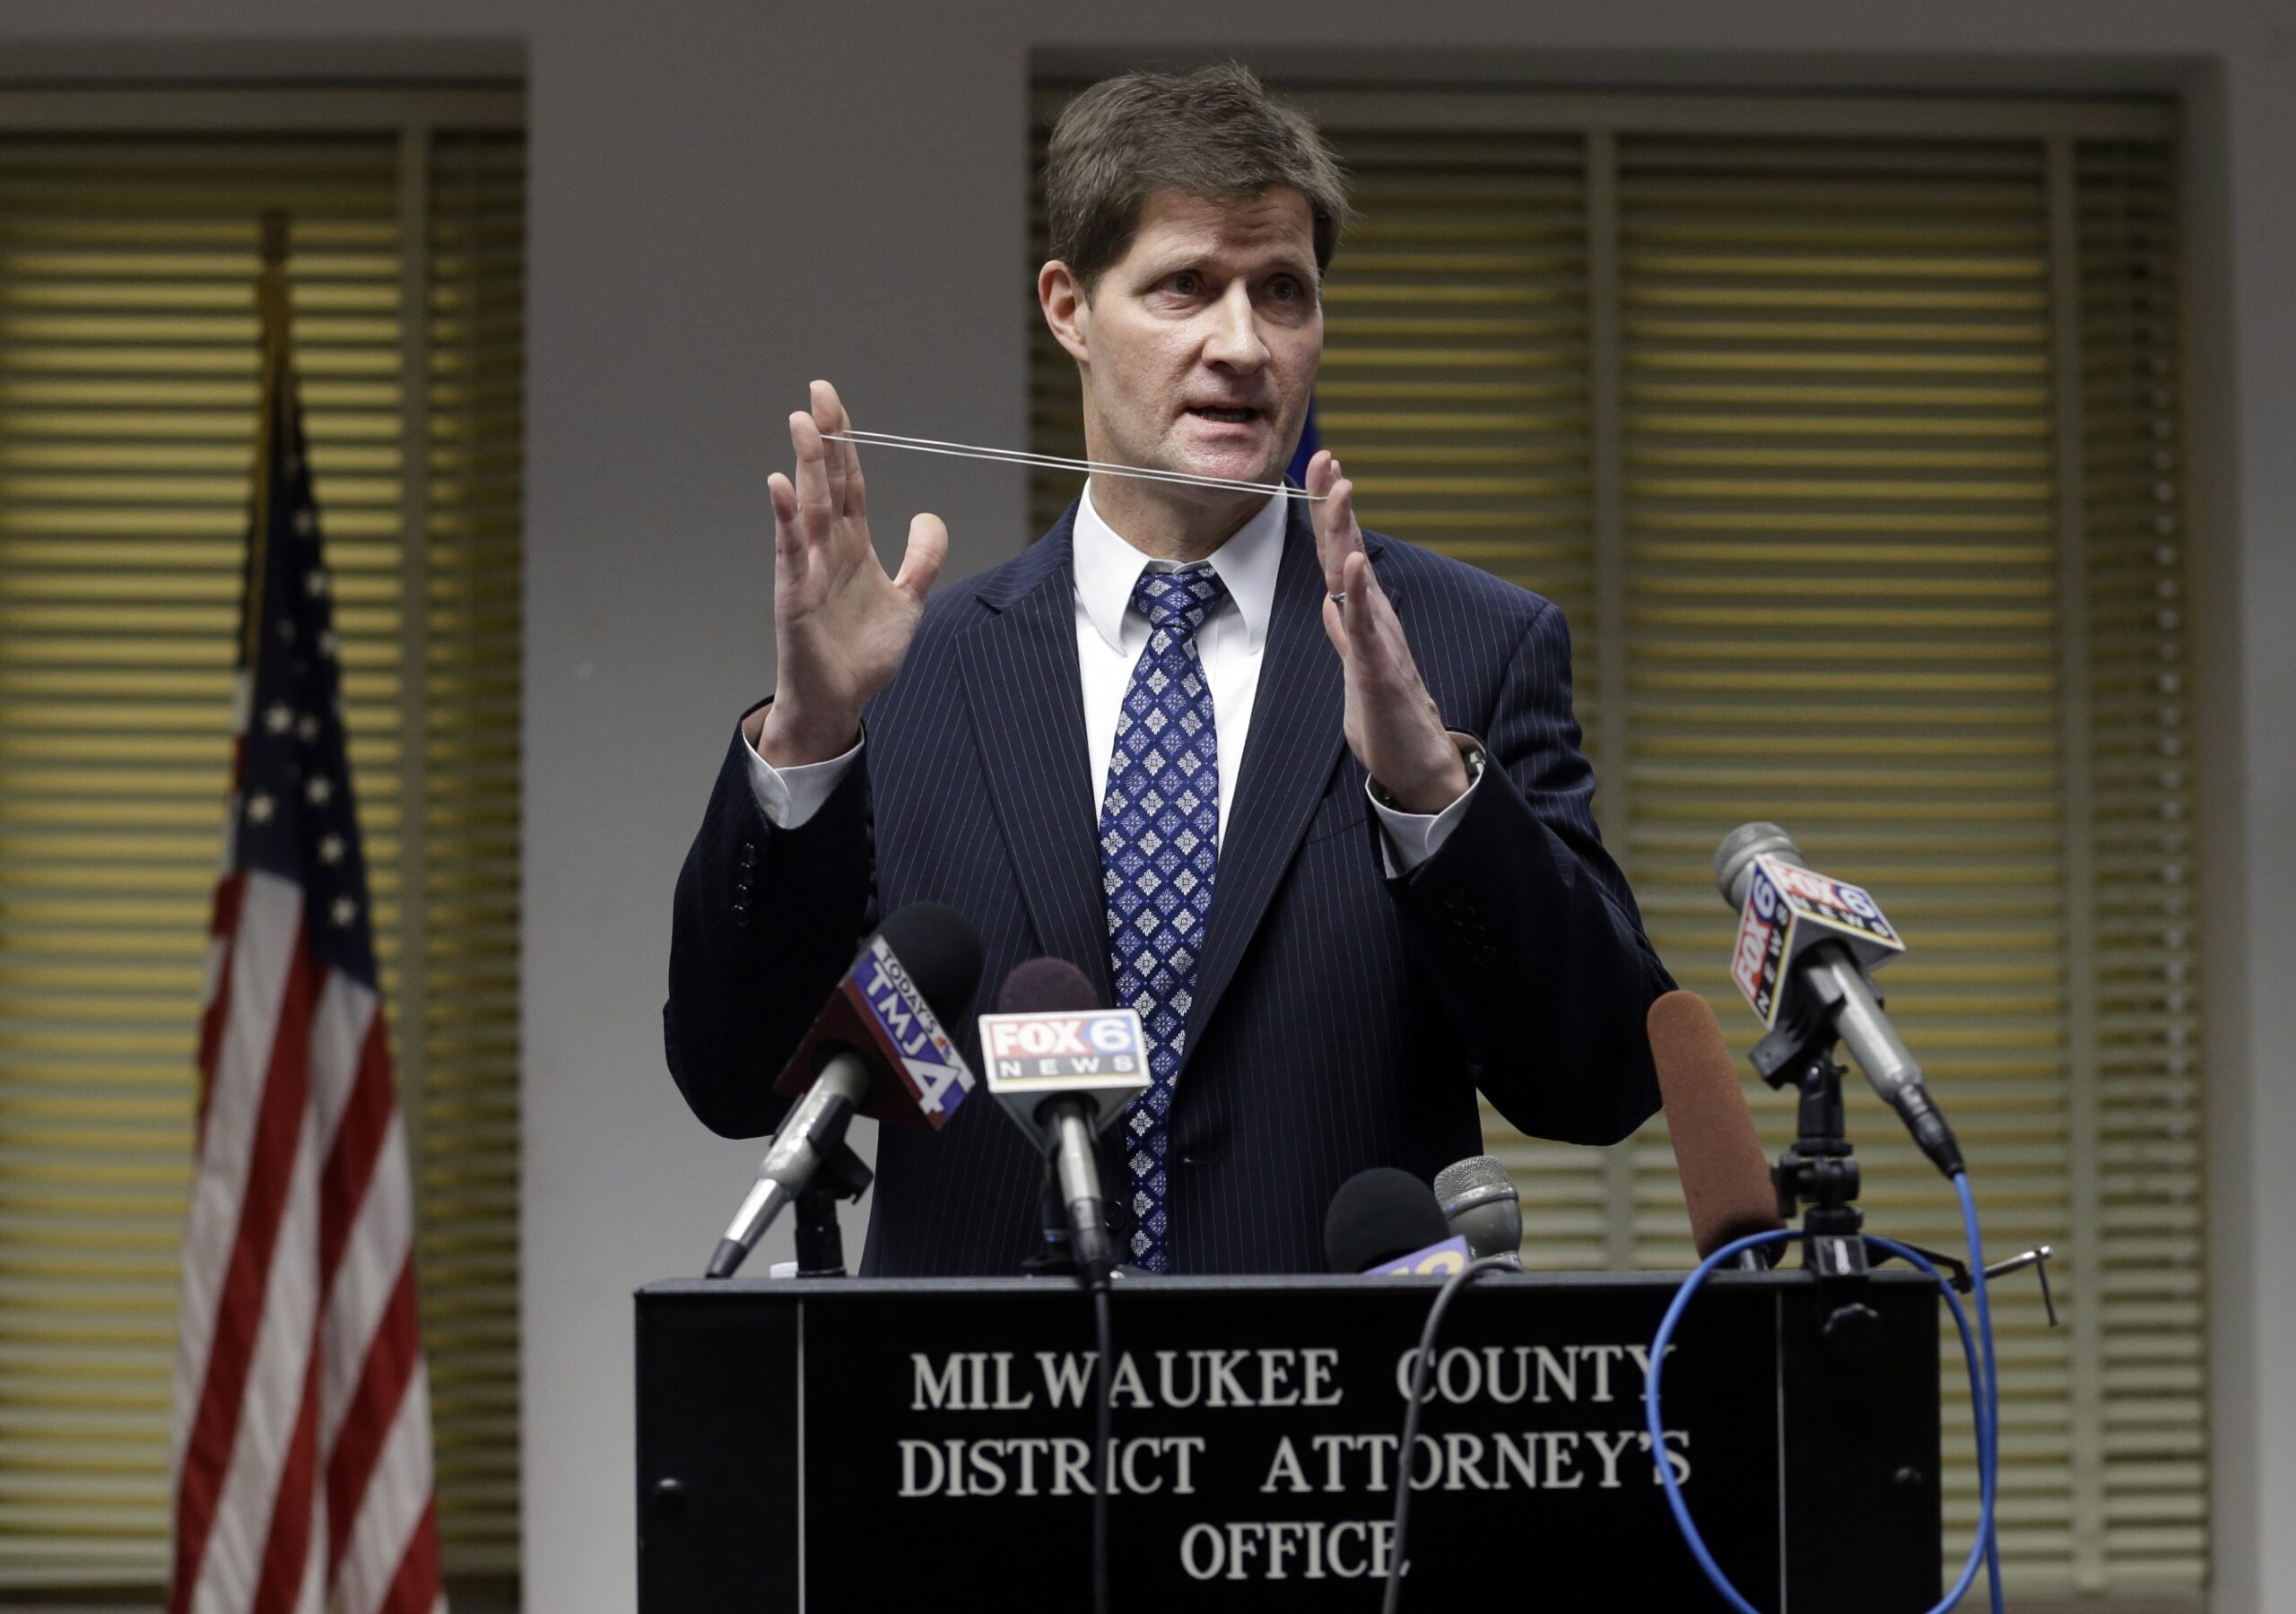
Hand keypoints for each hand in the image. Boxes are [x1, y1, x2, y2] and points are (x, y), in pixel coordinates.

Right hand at [757, 380, 947, 765]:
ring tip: (803, 422)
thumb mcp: (909, 601)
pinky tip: (781, 486)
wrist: (840, 701)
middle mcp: (827, 549)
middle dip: (826, 437)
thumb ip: (921, 559)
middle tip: (819, 391)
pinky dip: (785, 518)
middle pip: (828, 482)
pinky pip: (789, 551)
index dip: (847, 442)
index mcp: (853, 545)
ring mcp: (807, 569)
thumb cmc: (864, 654)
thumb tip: (929, 516)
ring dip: (806, 465)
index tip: (835, 401)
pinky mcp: (794, 596)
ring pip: (809, 507)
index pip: (851, 482)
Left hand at [1305, 450, 1469, 813]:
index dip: (1331, 512)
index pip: (1343, 555)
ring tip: (1341, 490)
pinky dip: (1357, 593)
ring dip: (1347, 532)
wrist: (1418, 767)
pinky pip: (1365, 626)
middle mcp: (1374, 620)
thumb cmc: (1387, 720)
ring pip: (1357, 578)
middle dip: (1337, 504)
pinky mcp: (1379, 670)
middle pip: (1350, 551)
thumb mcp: (1357, 671)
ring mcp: (1378, 642)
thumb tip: (1330, 603)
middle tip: (1328, 456)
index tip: (1322, 466)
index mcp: (1365, 618)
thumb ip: (1345, 635)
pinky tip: (1353, 563)